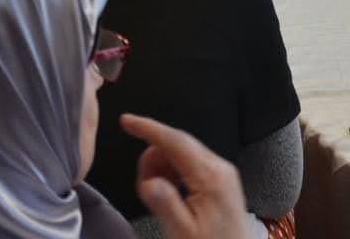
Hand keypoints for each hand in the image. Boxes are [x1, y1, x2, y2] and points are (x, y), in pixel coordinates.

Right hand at [122, 114, 249, 238]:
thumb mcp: (183, 231)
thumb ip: (165, 203)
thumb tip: (149, 180)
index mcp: (211, 177)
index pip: (175, 141)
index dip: (148, 128)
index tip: (127, 121)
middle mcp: (219, 168)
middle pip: (176, 145)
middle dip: (153, 159)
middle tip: (144, 185)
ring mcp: (221, 173)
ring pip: (181, 154)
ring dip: (163, 168)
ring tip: (159, 197)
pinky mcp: (220, 180)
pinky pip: (189, 164)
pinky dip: (174, 174)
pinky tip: (171, 195)